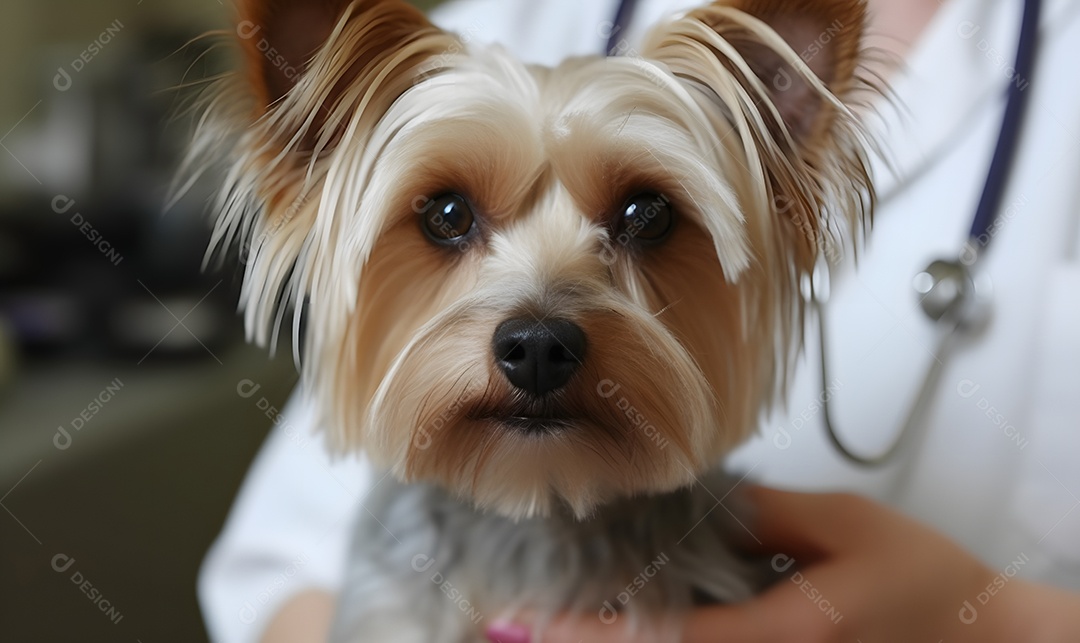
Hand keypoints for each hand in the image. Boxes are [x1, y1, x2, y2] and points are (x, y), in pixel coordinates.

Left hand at [486, 487, 1079, 642]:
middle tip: (514, 625)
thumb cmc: (916, 577)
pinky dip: (658, 640)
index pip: (667, 638)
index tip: (535, 620)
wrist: (969, 632)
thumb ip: (763, 516)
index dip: (595, 630)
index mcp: (782, 631)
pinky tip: (617, 626)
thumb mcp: (841, 527)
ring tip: (542, 626)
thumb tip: (695, 503)